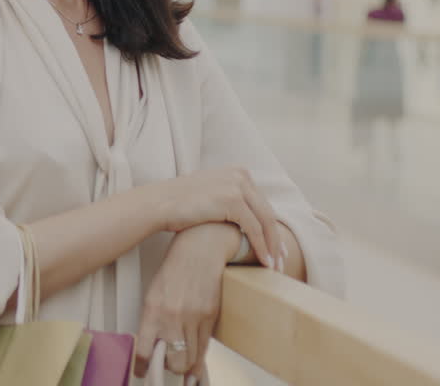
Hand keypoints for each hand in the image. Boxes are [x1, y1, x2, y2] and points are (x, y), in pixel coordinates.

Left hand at [133, 223, 233, 383]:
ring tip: (181, 364)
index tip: (141, 372)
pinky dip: (199, 358)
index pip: (145, 349)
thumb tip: (153, 344)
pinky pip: (204, 347)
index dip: (142, 366)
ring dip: (185, 365)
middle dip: (169, 368)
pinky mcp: (210, 317)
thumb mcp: (154, 293)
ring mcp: (194, 318)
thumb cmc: (174, 270)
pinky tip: (195, 364)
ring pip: (191, 358)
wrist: (199, 251)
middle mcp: (173, 316)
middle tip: (166, 365)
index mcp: (153, 309)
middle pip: (173, 361)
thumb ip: (152, 320)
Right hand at [154, 167, 280, 270]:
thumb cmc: (177, 205)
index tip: (275, 246)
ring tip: (274, 266)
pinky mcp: (233, 200)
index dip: (270, 227)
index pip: (261, 203)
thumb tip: (241, 219)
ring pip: (265, 222)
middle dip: (276, 239)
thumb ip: (227, 199)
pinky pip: (254, 229)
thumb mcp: (209, 194)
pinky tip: (264, 262)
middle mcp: (240, 175)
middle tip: (281, 260)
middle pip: (267, 212)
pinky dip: (261, 247)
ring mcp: (237, 186)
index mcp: (237, 171)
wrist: (158, 204)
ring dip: (272, 246)